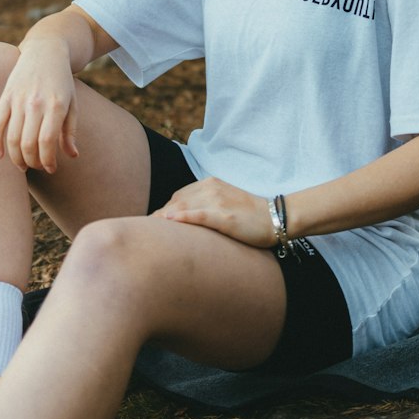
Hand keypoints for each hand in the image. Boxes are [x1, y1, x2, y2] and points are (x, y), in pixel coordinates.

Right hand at [0, 36, 78, 173]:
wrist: (46, 51)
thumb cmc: (62, 81)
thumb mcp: (73, 103)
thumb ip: (70, 131)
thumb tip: (72, 156)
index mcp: (56, 105)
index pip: (47, 141)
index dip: (47, 160)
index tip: (51, 169)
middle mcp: (36, 102)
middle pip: (28, 143)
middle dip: (32, 162)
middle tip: (36, 167)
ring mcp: (19, 99)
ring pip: (12, 137)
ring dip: (16, 157)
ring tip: (23, 165)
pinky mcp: (6, 96)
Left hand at [152, 177, 274, 247]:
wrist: (275, 218)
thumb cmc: (248, 216)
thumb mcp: (224, 204)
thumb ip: (204, 206)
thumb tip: (183, 220)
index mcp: (209, 184)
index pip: (177, 197)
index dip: (163, 212)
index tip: (151, 227)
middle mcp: (210, 188)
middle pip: (175, 202)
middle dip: (158, 217)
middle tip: (143, 234)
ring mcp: (217, 201)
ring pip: (182, 207)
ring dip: (163, 219)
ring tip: (148, 234)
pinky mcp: (224, 216)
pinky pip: (199, 215)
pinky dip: (183, 218)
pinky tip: (169, 222)